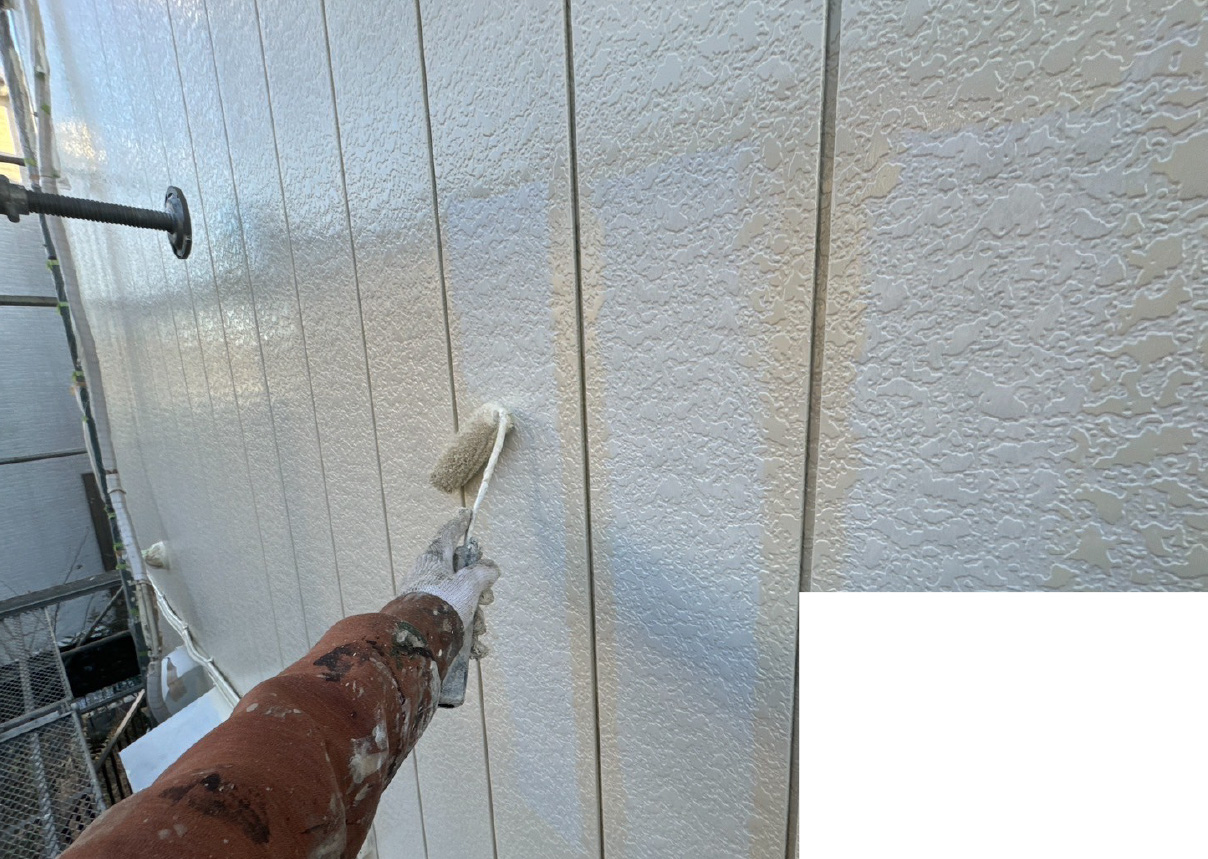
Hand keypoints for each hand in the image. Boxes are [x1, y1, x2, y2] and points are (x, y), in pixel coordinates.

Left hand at [405, 510, 499, 640]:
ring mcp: (427, 600)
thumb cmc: (440, 606)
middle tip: (486, 600)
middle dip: (480, 589)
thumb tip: (490, 568)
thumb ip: (483, 572)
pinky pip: (454, 624)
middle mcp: (428, 578)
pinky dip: (468, 636)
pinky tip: (477, 648)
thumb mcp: (469, 583)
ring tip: (479, 629)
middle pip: (460, 574)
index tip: (467, 516)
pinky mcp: (427, 622)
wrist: (416, 643)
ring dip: (476, 616)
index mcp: (434, 561)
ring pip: (460, 601)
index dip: (460, 525)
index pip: (448, 535)